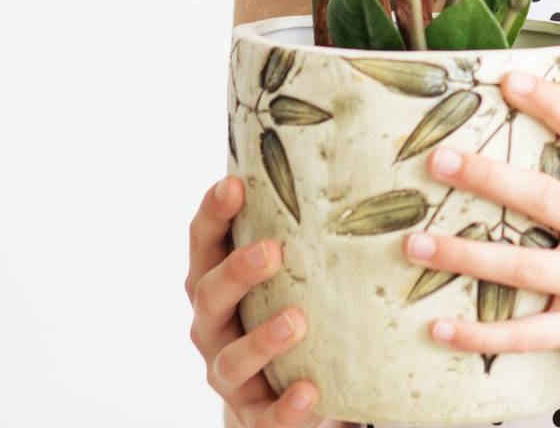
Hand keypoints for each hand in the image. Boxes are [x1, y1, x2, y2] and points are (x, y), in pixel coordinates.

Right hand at [186, 174, 326, 425]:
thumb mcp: (288, 265)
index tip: (234, 184)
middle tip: (271, 251)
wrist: (285, 388)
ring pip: (231, 359)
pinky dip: (285, 406)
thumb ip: (301, 225)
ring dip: (261, 339)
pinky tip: (310, 391)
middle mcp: (213, 324)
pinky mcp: (253, 414)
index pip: (203, 240)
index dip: (212, 212)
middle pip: (208, 294)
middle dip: (237, 271)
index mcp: (215, 278)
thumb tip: (356, 157)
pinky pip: (264, 416)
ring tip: (296, 322)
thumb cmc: (291, 301)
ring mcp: (229, 372)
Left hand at [400, 45, 559, 389]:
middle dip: (488, 178)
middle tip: (436, 159)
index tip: (508, 79)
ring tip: (413, 243)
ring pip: (524, 269)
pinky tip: (436, 326)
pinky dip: (480, 334)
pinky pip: (525, 335)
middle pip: (545, 199)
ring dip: (465, 257)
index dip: (552, 104)